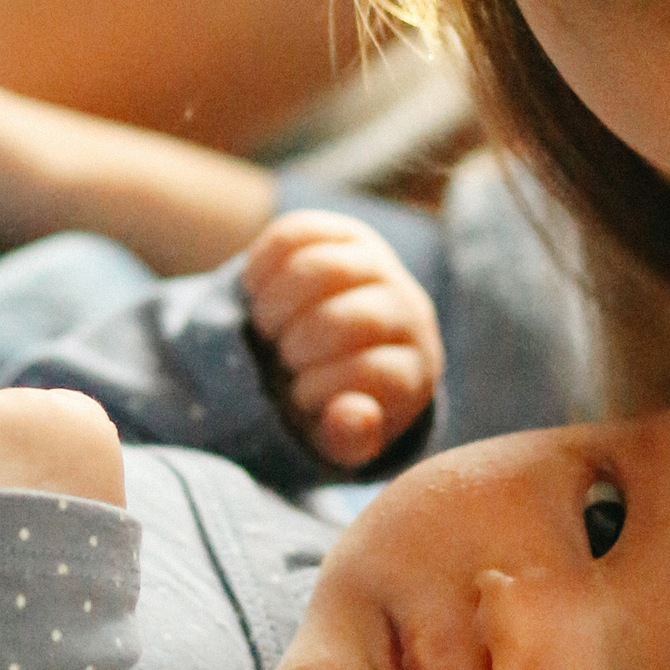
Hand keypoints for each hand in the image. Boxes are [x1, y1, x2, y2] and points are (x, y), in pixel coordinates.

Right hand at [240, 210, 443, 467]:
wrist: (334, 345)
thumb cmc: (333, 398)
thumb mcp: (339, 432)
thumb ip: (347, 438)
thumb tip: (350, 416)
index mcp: (413, 367)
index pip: (374, 373)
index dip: (320, 389)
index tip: (298, 401)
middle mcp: (407, 310)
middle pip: (348, 319)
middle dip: (297, 345)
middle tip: (280, 359)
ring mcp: (378, 264)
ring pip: (320, 269)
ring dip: (276, 304)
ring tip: (267, 326)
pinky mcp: (342, 232)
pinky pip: (296, 233)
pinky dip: (263, 264)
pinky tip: (256, 290)